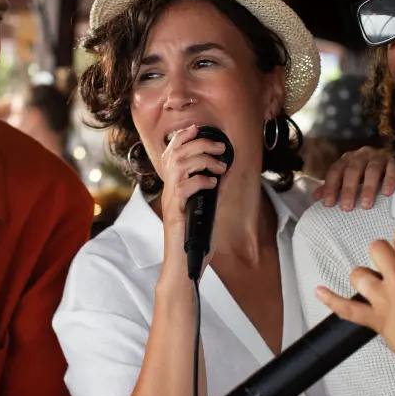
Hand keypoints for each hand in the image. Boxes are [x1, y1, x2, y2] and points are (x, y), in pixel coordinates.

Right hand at [158, 125, 228, 275]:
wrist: (184, 268)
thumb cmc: (194, 242)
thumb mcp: (206, 211)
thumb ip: (211, 192)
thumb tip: (224, 175)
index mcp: (175, 189)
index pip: (172, 154)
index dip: (182, 137)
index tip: (197, 128)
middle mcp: (170, 192)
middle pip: (175, 154)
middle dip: (198, 143)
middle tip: (219, 147)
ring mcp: (171, 202)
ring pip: (178, 166)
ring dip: (202, 159)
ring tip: (219, 166)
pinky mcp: (176, 214)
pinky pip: (184, 189)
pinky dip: (201, 181)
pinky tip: (212, 184)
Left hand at [313, 146, 394, 210]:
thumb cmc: (368, 171)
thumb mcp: (350, 177)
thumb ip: (335, 185)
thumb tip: (315, 197)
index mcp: (348, 159)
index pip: (335, 171)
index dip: (330, 187)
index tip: (328, 204)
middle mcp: (362, 154)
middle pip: (352, 170)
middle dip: (348, 189)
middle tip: (346, 208)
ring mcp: (379, 155)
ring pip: (372, 169)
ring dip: (368, 187)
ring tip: (366, 205)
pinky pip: (393, 167)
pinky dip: (390, 180)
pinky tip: (387, 193)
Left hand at [316, 223, 394, 373]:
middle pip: (376, 247)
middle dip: (382, 255)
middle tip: (391, 266)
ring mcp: (384, 297)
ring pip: (358, 273)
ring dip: (364, 277)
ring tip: (373, 285)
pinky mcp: (375, 318)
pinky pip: (346, 308)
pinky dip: (331, 299)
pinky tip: (321, 292)